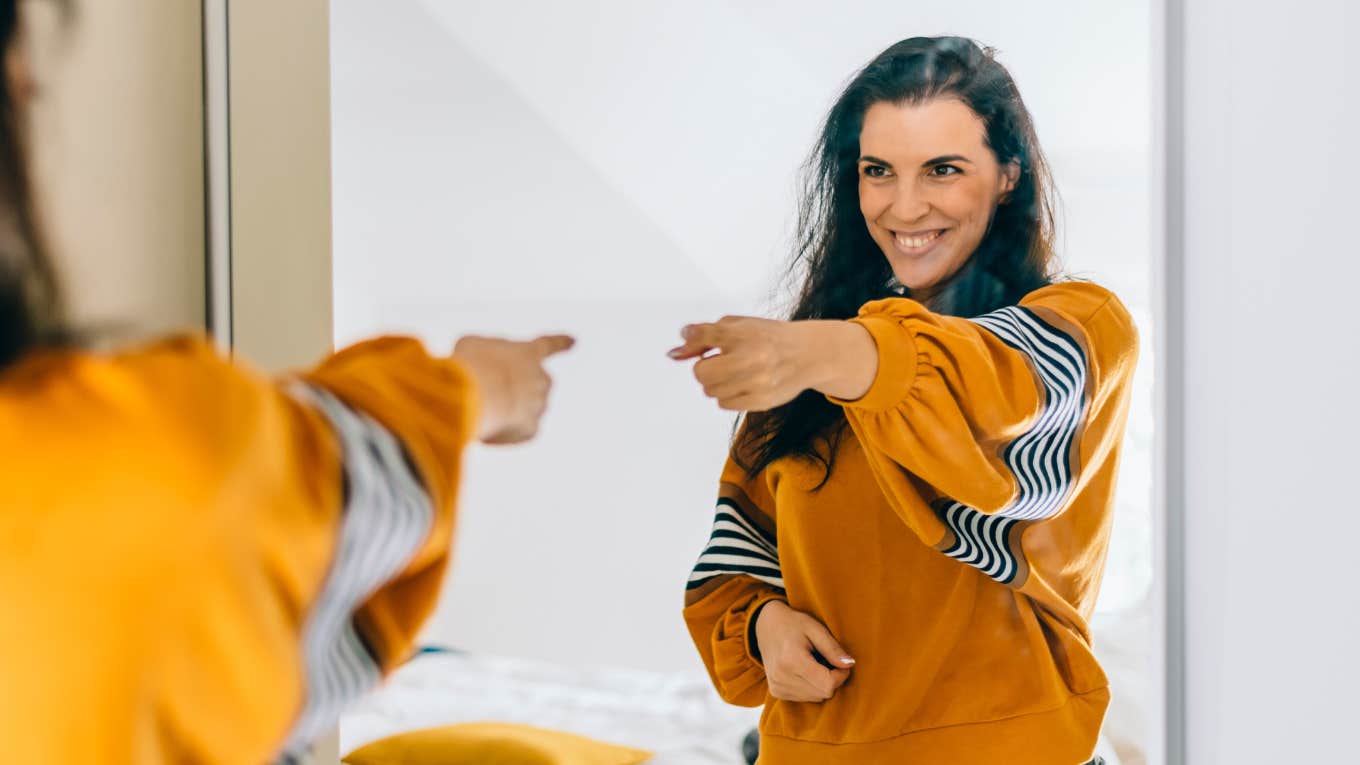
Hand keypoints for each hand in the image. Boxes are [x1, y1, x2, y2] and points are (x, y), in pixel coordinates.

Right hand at [452, 334, 573, 444]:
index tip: (574, 341)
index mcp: (529, 353)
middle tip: (492, 390)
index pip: (549, 345)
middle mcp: (541, 379)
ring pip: (523, 409)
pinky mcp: (531, 430)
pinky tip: (487, 425)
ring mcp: (539, 406)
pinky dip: (501, 431)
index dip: (561, 343)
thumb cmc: (472, 364)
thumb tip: (485, 371)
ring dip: (505, 409)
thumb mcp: (472, 345)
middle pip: (535, 383)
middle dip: (519, 387)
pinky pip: (516, 431)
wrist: (477, 394)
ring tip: (483, 407)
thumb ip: (485, 355)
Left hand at [668, 316, 876, 409]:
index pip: (704, 338)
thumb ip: (704, 336)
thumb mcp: (737, 325)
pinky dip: (727, 396)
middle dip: (704, 369)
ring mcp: (758, 383)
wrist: (807, 354)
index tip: (688, 352)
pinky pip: (724, 404)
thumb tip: (674, 353)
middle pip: (701, 373)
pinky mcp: (762, 402)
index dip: (693, 346)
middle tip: (719, 363)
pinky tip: (742, 385)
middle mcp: (752, 358)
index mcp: (744, 335)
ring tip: (734, 373)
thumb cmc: (768, 337)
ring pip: (711, 391)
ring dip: (716, 384)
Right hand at [753, 600, 854, 701]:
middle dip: (832, 679)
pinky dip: (812, 687)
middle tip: (828, 660)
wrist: (766, 625)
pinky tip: (805, 671)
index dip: (841, 675)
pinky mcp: (776, 692)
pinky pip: (806, 698)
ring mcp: (777, 687)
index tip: (841, 661)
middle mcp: (781, 678)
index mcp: (791, 660)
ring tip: (815, 663)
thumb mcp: (816, 628)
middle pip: (823, 693)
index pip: (828, 684)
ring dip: (822, 684)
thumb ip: (833, 648)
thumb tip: (850, 665)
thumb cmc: (794, 624)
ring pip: (816, 697)